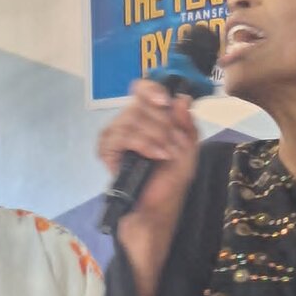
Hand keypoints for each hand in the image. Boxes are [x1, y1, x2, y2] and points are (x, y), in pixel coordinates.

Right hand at [98, 79, 199, 228]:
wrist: (158, 206)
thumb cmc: (171, 178)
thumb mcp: (189, 148)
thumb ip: (187, 123)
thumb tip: (182, 98)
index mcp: (148, 116)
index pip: (142, 89)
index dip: (152, 90)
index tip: (165, 102)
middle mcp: (129, 121)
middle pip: (140, 104)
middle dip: (163, 123)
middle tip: (174, 144)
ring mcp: (115, 134)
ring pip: (131, 118)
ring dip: (156, 136)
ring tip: (167, 154)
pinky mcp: (106, 149)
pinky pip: (122, 136)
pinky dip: (143, 144)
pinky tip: (156, 155)